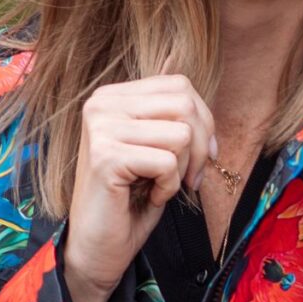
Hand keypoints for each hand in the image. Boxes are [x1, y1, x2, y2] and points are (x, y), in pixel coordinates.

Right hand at [61, 72, 217, 301]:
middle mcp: (100, 103)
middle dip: (198, 148)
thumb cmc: (130, 202)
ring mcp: (100, 127)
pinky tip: (146, 197)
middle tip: (187, 179)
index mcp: (112, 96)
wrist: (98, 249)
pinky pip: (167, 162)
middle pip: (185, 104)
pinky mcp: (104, 155)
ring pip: (180, 134)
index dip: (203, 122)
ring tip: (160, 188)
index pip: (180, 85)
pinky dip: (168, 187)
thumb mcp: (155, 146)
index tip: (200, 159)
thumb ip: (163, 106)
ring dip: (182, 171)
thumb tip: (175, 52)